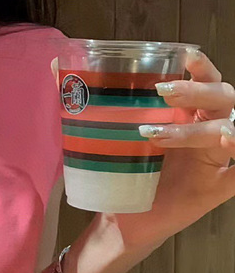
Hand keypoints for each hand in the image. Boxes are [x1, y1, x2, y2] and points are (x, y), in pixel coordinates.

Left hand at [51, 51, 234, 247]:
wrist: (122, 217)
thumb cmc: (121, 169)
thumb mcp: (104, 132)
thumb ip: (85, 99)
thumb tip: (55, 65)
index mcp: (186, 112)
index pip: (205, 80)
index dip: (201, 66)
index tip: (184, 55)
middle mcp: (205, 128)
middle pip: (221, 97)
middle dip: (195, 90)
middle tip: (163, 91)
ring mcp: (212, 158)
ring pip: (224, 131)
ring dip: (195, 129)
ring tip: (157, 135)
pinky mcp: (214, 188)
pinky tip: (229, 145)